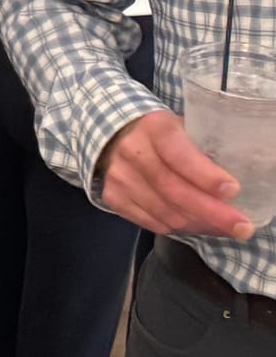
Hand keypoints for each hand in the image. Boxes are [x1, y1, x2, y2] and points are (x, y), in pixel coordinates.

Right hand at [99, 109, 256, 239]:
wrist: (112, 135)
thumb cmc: (161, 134)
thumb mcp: (182, 128)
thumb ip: (204, 149)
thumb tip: (244, 177)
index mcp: (155, 128)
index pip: (180, 155)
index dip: (206, 176)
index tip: (234, 191)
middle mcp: (132, 151)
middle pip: (174, 191)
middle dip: (213, 213)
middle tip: (242, 228)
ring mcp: (119, 177)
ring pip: (165, 212)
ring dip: (199, 224)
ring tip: (224, 228)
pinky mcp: (113, 197)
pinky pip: (152, 223)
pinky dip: (179, 228)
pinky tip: (197, 225)